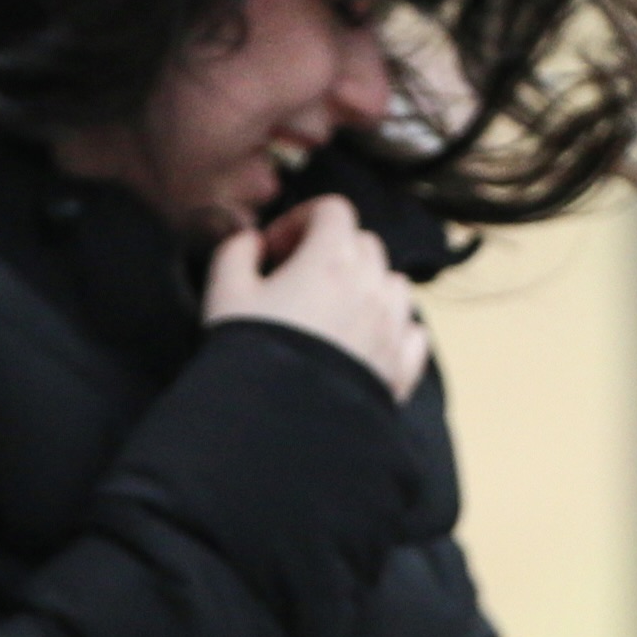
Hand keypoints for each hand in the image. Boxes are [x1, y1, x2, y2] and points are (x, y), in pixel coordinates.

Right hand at [203, 195, 429, 400]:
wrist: (276, 426)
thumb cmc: (251, 354)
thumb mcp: (224, 291)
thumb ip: (237, 250)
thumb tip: (252, 241)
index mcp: (332, 259)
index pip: (333, 210)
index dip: (301, 220)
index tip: (276, 249)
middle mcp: (372, 288)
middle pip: (365, 244)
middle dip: (332, 251)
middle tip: (296, 278)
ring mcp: (393, 328)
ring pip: (394, 284)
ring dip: (367, 286)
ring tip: (330, 311)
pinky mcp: (402, 368)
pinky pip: (411, 333)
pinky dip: (391, 328)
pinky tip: (359, 342)